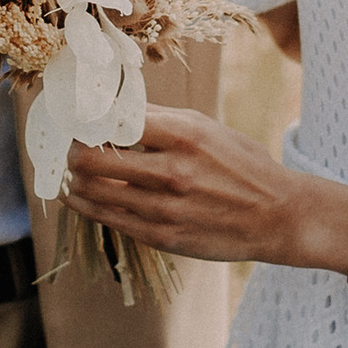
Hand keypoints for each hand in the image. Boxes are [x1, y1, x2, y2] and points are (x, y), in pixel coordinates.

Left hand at [60, 105, 335, 267]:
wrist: (278, 216)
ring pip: (95, 192)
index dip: (87, 120)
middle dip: (73, 152)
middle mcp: (172, 171)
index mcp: (184, 135)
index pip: (114, 121)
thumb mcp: (207, 129)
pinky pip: (110, 219)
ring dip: (74, 180)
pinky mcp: (162, 236)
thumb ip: (160, 120)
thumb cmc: (241, 165)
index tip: (76, 119)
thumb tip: (114, 110)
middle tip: (69, 148)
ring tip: (69, 172)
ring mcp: (166, 207)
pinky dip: (87, 206)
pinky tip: (79, 197)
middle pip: (93, 159)